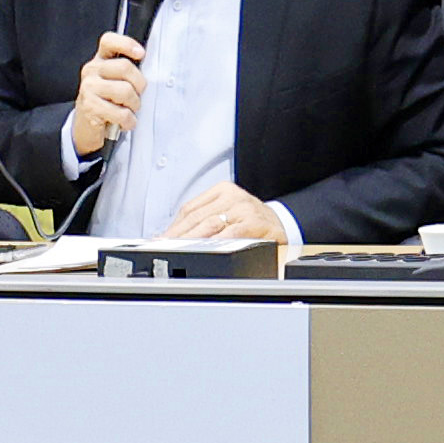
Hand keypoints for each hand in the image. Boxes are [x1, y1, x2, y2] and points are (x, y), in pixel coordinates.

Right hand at [68, 27, 144, 160]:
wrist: (86, 126)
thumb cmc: (106, 101)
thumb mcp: (114, 81)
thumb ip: (127, 71)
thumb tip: (149, 70)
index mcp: (100, 60)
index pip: (109, 41)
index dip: (126, 44)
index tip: (140, 54)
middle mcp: (92, 70)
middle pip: (125, 67)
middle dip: (139, 84)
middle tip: (138, 94)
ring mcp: (89, 88)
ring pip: (125, 91)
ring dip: (134, 105)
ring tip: (130, 109)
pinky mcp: (90, 107)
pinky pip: (121, 113)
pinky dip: (129, 121)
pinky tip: (125, 122)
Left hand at [171, 178, 285, 245]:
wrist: (284, 225)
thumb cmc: (251, 222)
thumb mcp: (227, 213)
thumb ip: (202, 222)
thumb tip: (170, 237)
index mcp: (222, 190)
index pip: (190, 209)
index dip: (172, 228)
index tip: (159, 241)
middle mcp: (233, 196)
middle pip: (197, 217)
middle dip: (177, 236)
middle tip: (163, 248)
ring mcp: (245, 208)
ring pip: (210, 225)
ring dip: (191, 241)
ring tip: (177, 251)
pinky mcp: (256, 223)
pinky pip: (231, 234)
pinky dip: (216, 243)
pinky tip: (205, 251)